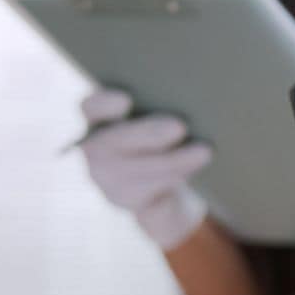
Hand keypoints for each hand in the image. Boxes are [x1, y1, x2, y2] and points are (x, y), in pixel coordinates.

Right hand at [79, 89, 211, 249]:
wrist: (172, 190)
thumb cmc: (170, 139)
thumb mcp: (167, 118)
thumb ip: (166, 103)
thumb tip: (191, 90)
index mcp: (102, 120)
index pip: (91, 108)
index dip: (103, 103)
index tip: (126, 98)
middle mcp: (97, 151)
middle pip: (111, 142)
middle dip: (148, 134)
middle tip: (180, 126)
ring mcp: (110, 182)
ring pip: (133, 173)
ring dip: (171, 161)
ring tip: (203, 152)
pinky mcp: (131, 204)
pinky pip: (149, 199)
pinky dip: (173, 183)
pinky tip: (193, 173)